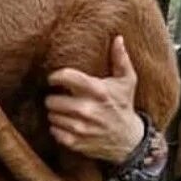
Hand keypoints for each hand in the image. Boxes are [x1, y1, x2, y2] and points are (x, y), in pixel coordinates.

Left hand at [45, 35, 145, 162]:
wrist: (128, 141)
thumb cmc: (123, 106)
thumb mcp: (127, 82)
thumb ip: (120, 59)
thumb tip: (118, 38)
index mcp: (97, 91)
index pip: (65, 77)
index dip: (55, 76)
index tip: (54, 78)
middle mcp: (87, 110)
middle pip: (52, 100)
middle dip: (54, 98)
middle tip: (60, 98)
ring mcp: (81, 128)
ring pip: (51, 116)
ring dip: (55, 113)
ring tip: (65, 111)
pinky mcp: (76, 142)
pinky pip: (54, 131)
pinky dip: (57, 128)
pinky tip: (66, 124)